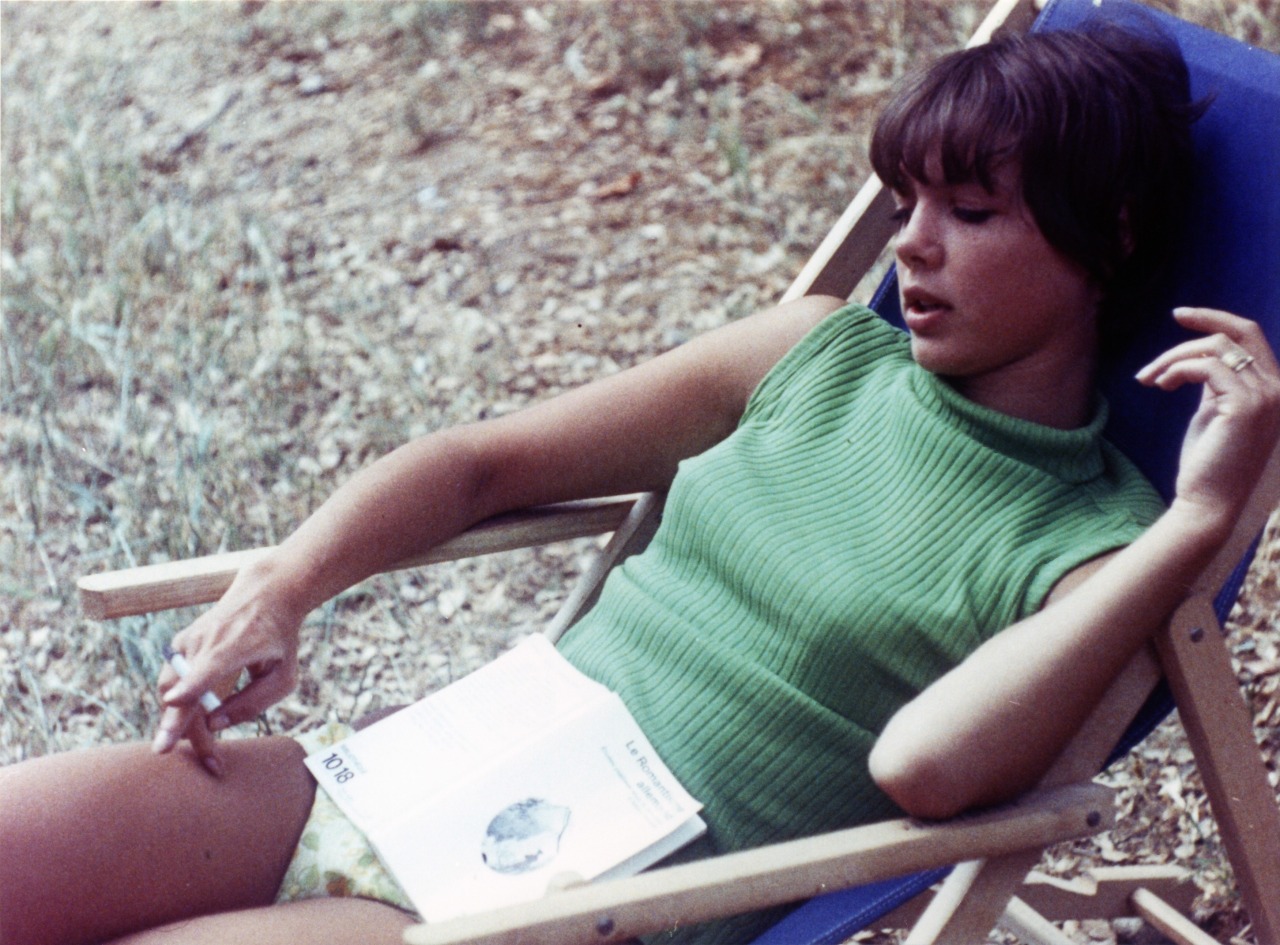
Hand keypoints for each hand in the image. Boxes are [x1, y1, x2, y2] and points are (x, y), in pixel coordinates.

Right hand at [151, 564, 304, 773]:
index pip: (208, 667)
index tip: (174, 701)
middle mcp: (203, 642)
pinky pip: (171, 685)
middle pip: (180, 692)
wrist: (265, 596)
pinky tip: (199, 724)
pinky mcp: (177, 646)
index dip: (191, 687)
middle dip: (184, 730)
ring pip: (169, 692)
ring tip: (209, 750)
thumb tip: (214, 724)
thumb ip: (254, 702)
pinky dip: (180, 707)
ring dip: (183, 723)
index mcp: (235, 645)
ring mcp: (185, 642)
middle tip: (209, 762)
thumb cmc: (279, 641)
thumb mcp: (284, 676)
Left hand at [1135, 307, 1279, 533]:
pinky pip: (1205, 366)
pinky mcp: (1245, 406)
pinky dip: (1177, 369)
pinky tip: (1161, 384)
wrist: (1208, 502)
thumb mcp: (1214, 413)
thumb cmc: (1207, 461)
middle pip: (1240, 332)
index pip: (1252, 337)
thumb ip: (1216, 385)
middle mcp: (1277, 389)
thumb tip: (1198, 360)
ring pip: (1215, 348)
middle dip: (1204, 320)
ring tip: (1150, 377)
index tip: (1182, 315)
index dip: (1218, 319)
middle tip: (1173, 316)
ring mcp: (1266, 396)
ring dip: (1174, 356)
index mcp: (1272, 388)